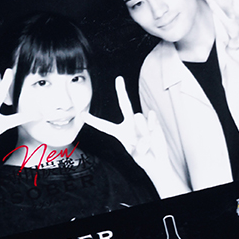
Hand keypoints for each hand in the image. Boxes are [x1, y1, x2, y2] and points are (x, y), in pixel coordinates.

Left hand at [85, 77, 186, 197]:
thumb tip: (142, 130)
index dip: (93, 120)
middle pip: (125, 104)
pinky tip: (153, 133)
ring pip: (139, 117)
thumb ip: (138, 141)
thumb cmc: (144, 159)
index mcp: (120, 133)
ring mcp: (142, 121)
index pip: (104, 126)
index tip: (82, 114)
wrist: (157, 160)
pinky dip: (152, 126)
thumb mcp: (137, 153)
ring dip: (143, 131)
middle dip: (121, 90)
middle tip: (119, 78)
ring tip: (146, 141)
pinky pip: (151, 117)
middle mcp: (130, 124)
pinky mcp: (152, 121)